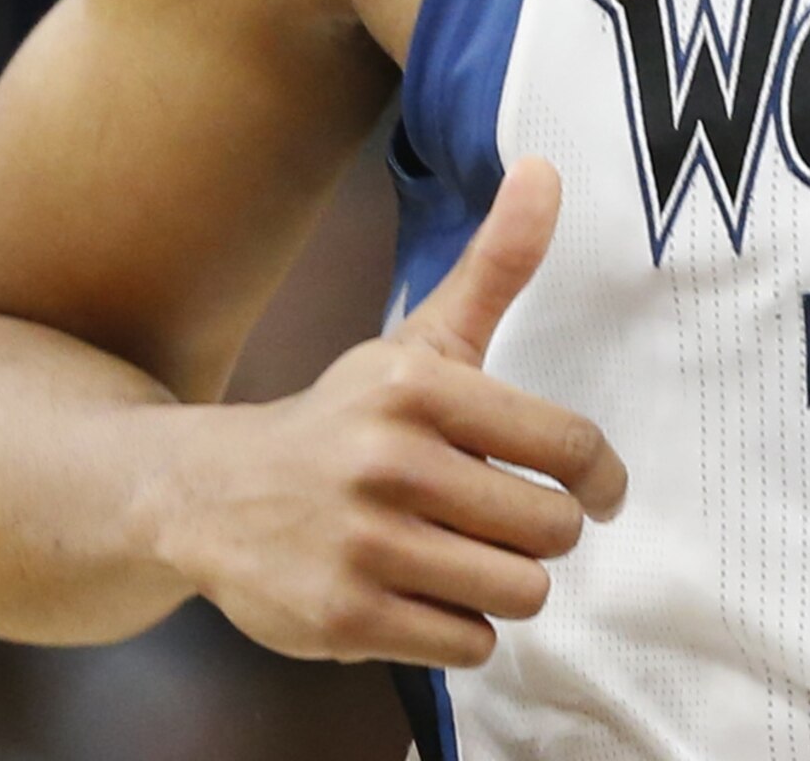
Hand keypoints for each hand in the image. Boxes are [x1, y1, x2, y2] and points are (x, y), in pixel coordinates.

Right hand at [149, 156, 627, 667]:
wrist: (209, 494)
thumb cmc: (345, 420)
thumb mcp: (419, 341)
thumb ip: (496, 263)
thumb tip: (548, 167)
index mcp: (419, 387)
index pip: (569, 446)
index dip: (600, 479)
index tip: (596, 492)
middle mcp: (390, 462)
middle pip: (551, 530)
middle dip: (539, 534)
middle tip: (498, 522)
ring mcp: (365, 545)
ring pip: (518, 593)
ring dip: (499, 584)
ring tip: (457, 555)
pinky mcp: (346, 617)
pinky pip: (468, 643)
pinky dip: (457, 628)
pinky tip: (417, 592)